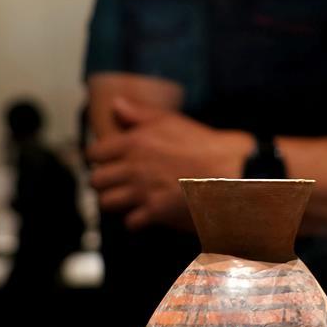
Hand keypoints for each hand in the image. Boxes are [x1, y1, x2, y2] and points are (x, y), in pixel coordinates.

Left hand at [86, 96, 252, 229]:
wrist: (232, 171)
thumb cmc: (205, 145)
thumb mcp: (172, 121)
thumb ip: (140, 114)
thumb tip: (116, 105)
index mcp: (134, 142)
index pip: (94, 154)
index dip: (101, 159)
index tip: (110, 162)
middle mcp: (133, 167)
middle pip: (96, 181)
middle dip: (106, 182)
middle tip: (119, 183)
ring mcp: (142, 191)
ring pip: (107, 202)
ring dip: (117, 202)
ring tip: (130, 199)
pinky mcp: (155, 212)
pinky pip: (130, 222)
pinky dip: (137, 220)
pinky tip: (147, 214)